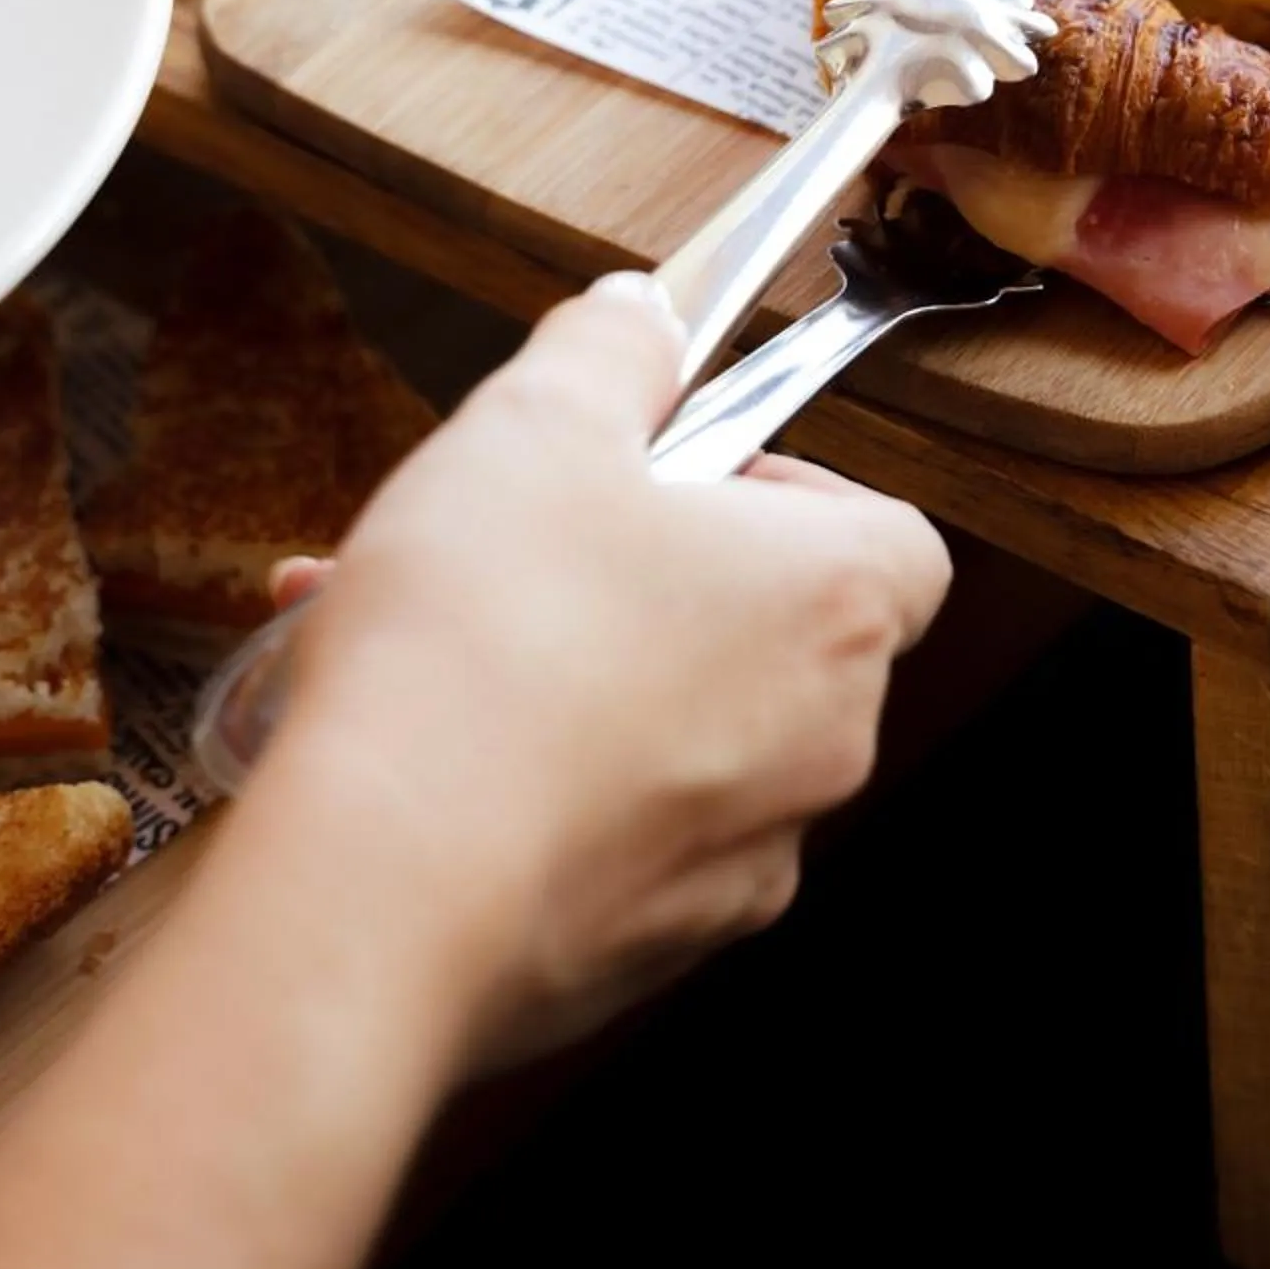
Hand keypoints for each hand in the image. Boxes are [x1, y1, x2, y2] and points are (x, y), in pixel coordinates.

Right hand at [260, 275, 949, 1061]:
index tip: (671, 476)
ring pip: (665, 732)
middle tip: (514, 545)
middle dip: (638, 578)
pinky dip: (528, 782)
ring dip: (562, 671)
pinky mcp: (649, 952)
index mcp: (834, 604)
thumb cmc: (482, 645)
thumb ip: (609, 348)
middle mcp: (823, 743)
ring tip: (405, 629)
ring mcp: (742, 863)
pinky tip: (400, 741)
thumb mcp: (537, 423)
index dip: (783, 490)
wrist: (379, 899)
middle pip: (765, 632)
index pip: (889, 536)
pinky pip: (605, 834)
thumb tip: (643, 315)